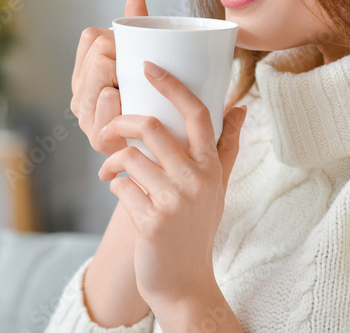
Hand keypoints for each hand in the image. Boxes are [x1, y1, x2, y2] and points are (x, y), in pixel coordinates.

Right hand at [70, 0, 148, 156]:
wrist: (163, 152)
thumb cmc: (154, 103)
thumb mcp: (144, 63)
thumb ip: (138, 29)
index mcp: (87, 73)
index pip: (91, 37)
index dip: (112, 39)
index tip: (128, 53)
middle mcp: (80, 95)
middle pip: (98, 53)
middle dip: (118, 56)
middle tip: (136, 74)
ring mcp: (87, 118)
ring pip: (101, 71)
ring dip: (119, 75)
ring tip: (132, 90)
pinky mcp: (99, 138)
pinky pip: (107, 99)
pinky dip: (118, 100)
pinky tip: (128, 106)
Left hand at [97, 60, 247, 310]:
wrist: (184, 282)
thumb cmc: (197, 228)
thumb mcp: (216, 186)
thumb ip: (225, 147)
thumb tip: (241, 107)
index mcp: (210, 166)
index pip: (197, 114)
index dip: (172, 86)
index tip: (149, 66)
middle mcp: (196, 180)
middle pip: (150, 127)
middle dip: (119, 123)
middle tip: (107, 132)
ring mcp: (174, 202)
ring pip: (129, 156)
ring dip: (111, 162)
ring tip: (109, 172)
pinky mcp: (151, 222)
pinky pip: (121, 187)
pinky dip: (115, 187)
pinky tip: (121, 197)